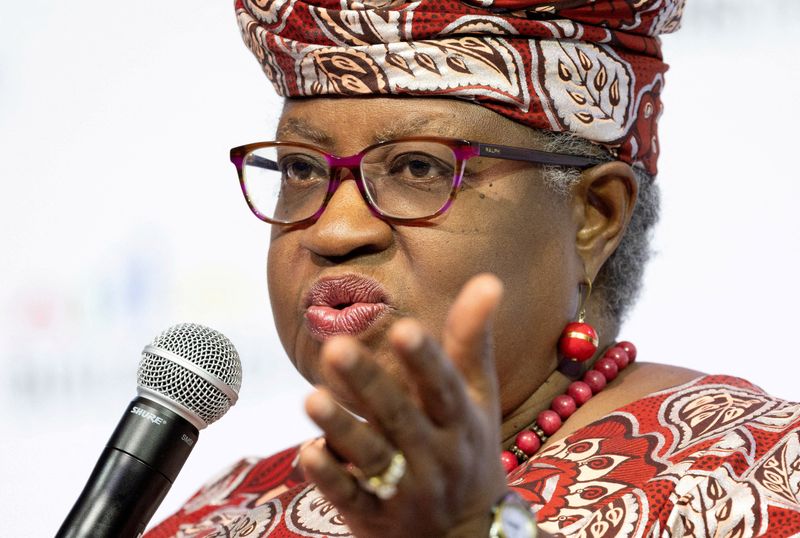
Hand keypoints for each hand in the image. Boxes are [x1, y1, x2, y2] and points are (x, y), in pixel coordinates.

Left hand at [300, 273, 510, 537]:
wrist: (468, 536)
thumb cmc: (468, 446)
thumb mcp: (478, 397)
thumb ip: (472, 340)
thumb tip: (488, 278)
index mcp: (460, 420)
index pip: (444, 388)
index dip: (426, 361)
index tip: (405, 328)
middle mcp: (436, 454)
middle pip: (400, 418)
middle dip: (370, 385)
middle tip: (335, 347)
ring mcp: (406, 489)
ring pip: (372, 458)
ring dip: (342, 428)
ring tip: (311, 398)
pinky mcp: (376, 517)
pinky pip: (352, 499)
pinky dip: (331, 477)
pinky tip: (307, 451)